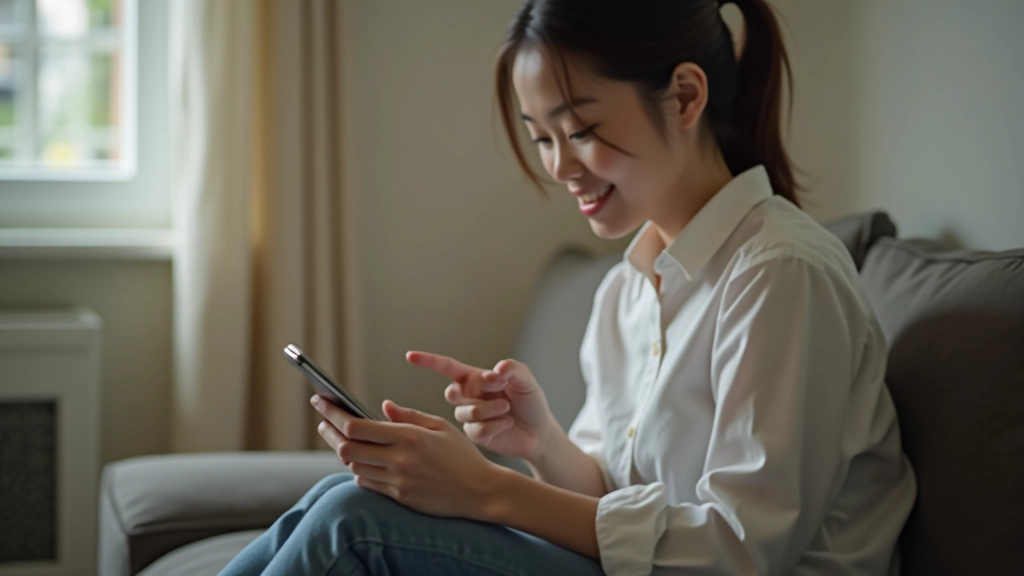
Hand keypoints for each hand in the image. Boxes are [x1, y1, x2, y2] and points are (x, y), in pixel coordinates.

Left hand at [312, 395, 503, 519]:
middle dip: (329, 433)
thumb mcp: (440, 426)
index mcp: (409, 437)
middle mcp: (399, 461)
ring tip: (340, 438)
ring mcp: (398, 482)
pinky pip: (368, 483)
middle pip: (346, 449)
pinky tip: (360, 461)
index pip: (357, 426)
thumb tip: (382, 407)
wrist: (481, 492)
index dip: (333, 414)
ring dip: (344, 452)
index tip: (320, 400)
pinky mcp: (400, 498)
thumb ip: (408, 416)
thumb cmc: (463, 455)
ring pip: (354, 467)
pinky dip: (359, 470)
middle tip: (323, 422)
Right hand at [406, 351, 557, 461]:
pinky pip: (475, 429)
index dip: (428, 362)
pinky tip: (507, 423)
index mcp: (475, 378)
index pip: (447, 367)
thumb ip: (512, 369)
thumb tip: (496, 370)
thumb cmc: (531, 402)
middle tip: (499, 391)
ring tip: (507, 408)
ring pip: (466, 411)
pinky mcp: (475, 435)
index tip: (410, 356)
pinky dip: (494, 424)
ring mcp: (470, 417)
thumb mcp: (526, 380)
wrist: (540, 432)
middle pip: (452, 392)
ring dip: (489, 408)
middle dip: (475, 391)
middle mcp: (469, 396)